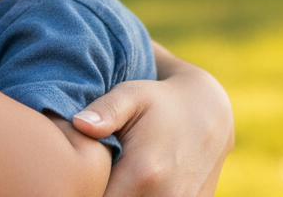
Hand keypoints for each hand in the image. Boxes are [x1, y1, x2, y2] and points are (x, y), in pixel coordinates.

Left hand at [71, 43, 232, 196]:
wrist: (208, 113)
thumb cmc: (159, 101)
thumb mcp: (130, 95)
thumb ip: (104, 111)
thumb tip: (78, 123)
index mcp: (143, 172)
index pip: (98, 195)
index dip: (85, 188)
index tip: (74, 175)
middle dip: (99, 190)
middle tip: (91, 174)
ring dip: (120, 193)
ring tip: (112, 175)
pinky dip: (138, 196)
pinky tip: (129, 181)